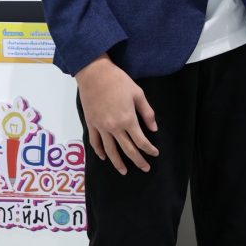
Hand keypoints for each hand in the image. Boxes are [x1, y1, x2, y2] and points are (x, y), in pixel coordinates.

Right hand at [76, 54, 158, 174]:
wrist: (95, 75)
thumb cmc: (119, 81)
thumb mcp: (138, 93)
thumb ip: (147, 112)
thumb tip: (154, 128)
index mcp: (128, 120)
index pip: (141, 141)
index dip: (149, 149)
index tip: (155, 154)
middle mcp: (114, 127)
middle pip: (127, 149)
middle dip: (138, 160)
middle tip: (145, 168)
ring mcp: (101, 127)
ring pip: (110, 150)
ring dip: (118, 163)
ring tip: (124, 171)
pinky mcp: (91, 124)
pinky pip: (95, 142)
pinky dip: (100, 152)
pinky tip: (104, 157)